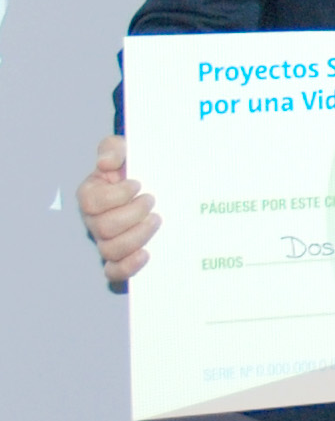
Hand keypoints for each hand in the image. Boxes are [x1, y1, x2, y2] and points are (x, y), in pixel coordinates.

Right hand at [81, 137, 158, 286]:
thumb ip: (112, 148)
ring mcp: (107, 241)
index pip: (92, 202)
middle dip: (132, 214)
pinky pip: (114, 272)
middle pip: (104, 227)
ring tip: (157, 220)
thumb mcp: (125, 150)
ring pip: (111, 249)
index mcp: (91, 196)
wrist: (157, 185)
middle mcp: (95, 221)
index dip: (116, 195)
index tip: (138, 184)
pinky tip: (146, 255)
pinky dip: (127, 267)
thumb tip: (107, 163)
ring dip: (137, 236)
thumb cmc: (136, 169)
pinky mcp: (123, 258)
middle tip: (152, 201)